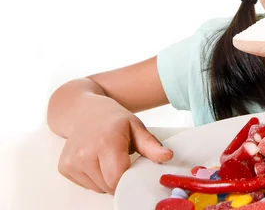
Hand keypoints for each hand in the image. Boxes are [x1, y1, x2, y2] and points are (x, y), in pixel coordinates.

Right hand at [57, 95, 172, 194]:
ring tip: (108, 158)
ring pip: (98, 188)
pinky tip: (96, 160)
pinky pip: (86, 185)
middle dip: (120, 179)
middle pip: (108, 186)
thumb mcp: (136, 126)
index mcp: (106, 142)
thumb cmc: (111, 118)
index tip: (135, 170)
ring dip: (107, 179)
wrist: (83, 110)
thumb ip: (151, 145)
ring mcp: (72, 162)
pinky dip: (95, 178)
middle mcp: (85, 153)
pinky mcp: (64, 168)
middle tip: (123, 160)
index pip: (118, 178)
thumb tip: (167, 156)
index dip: (129, 179)